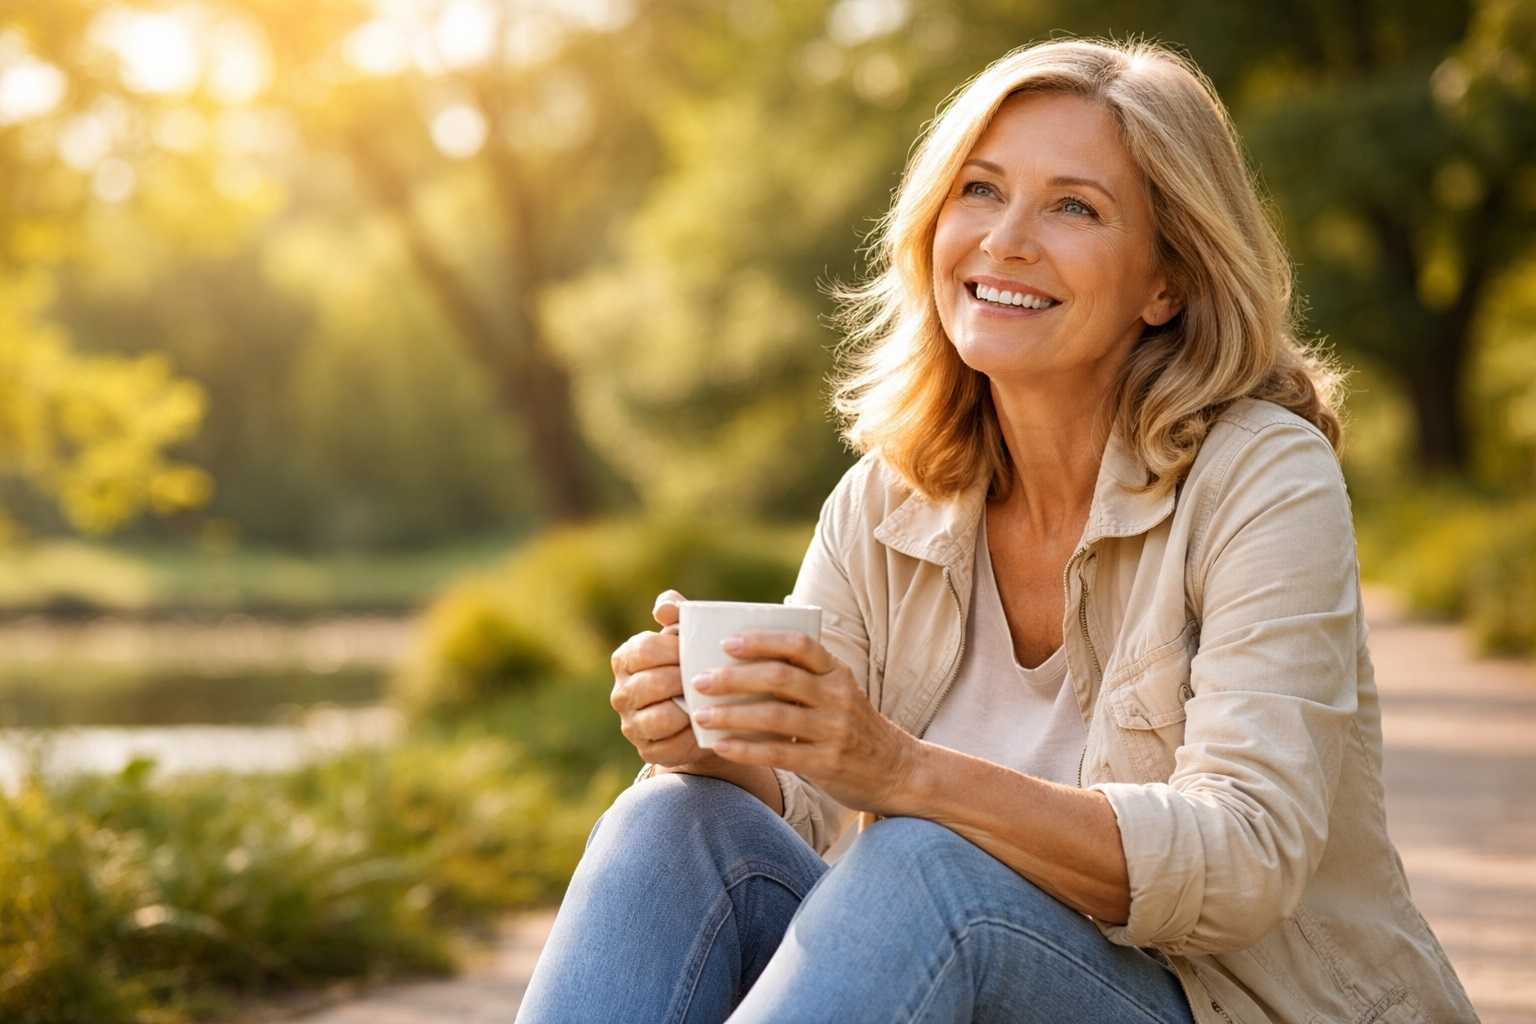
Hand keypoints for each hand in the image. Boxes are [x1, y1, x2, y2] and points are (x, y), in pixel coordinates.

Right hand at [609, 589, 719, 768]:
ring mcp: (631, 724)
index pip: (646, 649)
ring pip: (660, 717)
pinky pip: (671, 744)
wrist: (704, 711)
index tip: (697, 649)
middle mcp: (620, 693)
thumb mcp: (685, 635)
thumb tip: (663, 609)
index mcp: (625, 659)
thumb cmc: (692, 664)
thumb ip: (676, 613)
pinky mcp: (646, 751)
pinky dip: (692, 734)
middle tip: (709, 677)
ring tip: (707, 700)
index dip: (675, 648)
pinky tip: (705, 724)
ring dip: (688, 708)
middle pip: (653, 683)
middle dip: (685, 679)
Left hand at [688, 630, 918, 816]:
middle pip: (780, 678)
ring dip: (731, 714)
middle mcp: (837, 697)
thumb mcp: (839, 691)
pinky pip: (778, 753)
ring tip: (701, 715)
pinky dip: (745, 749)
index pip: (799, 645)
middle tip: (700, 680)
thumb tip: (745, 659)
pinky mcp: (826, 763)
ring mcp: (833, 731)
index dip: (761, 641)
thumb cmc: (853, 725)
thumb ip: (804, 676)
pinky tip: (720, 746)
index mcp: (837, 672)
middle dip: (734, 678)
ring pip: (774, 716)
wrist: (897, 770)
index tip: (725, 643)